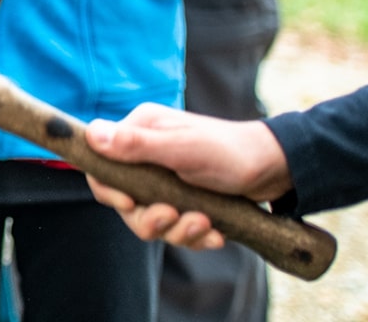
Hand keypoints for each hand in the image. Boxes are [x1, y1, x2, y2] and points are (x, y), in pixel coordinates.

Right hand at [82, 103, 291, 250]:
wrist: (276, 169)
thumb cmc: (229, 151)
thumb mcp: (182, 148)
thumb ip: (136, 144)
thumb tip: (91, 135)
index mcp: (140, 133)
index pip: (102, 165)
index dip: (109, 191)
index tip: (129, 204)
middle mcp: (146, 156)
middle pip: (124, 201)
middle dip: (149, 218)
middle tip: (172, 217)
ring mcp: (164, 181)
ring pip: (150, 219)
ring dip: (177, 230)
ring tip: (205, 225)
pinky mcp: (183, 201)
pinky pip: (174, 228)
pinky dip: (193, 235)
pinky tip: (215, 234)